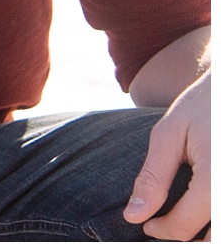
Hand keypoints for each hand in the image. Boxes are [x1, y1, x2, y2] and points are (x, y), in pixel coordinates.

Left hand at [124, 68, 208, 239]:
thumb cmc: (201, 106)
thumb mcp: (170, 134)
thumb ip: (153, 178)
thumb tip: (133, 216)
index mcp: (215, 180)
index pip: (185, 227)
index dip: (161, 230)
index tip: (146, 224)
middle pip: (210, 242)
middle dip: (186, 242)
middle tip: (164, 228)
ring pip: (220, 236)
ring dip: (203, 238)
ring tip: (181, 222)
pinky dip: (213, 224)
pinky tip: (199, 214)